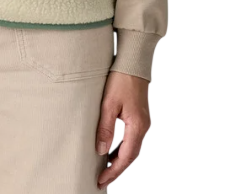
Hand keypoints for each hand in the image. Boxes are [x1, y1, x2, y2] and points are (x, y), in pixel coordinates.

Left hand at [96, 71, 150, 189]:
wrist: (133, 62)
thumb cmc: (121, 80)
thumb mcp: (109, 103)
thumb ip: (106, 128)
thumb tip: (102, 151)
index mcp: (137, 127)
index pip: (126, 157)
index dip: (114, 171)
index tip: (102, 182)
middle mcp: (143, 128)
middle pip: (131, 156)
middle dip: (117, 169)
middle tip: (102, 180)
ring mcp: (142, 123)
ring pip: (132, 149)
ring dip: (119, 160)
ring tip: (105, 169)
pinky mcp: (139, 117)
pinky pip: (132, 139)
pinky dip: (122, 148)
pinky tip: (112, 150)